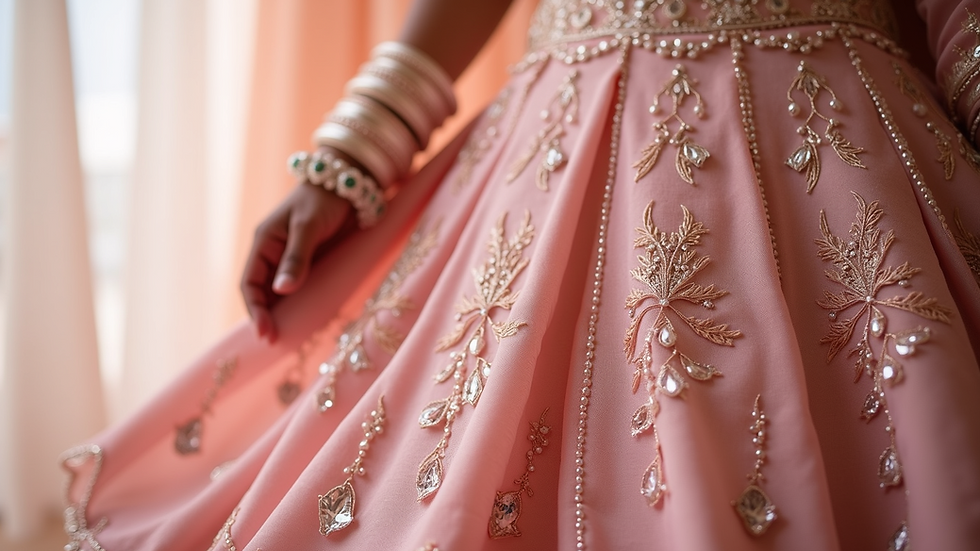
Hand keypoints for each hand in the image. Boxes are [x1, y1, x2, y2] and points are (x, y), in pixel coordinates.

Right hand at [241, 178, 353, 342]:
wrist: (349, 183)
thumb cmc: (324, 199)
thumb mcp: (308, 227)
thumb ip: (296, 258)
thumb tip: (281, 290)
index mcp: (264, 242)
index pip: (250, 283)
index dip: (255, 310)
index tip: (265, 333)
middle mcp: (273, 253)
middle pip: (262, 292)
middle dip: (265, 317)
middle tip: (276, 342)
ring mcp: (291, 259)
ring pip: (279, 293)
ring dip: (281, 314)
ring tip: (288, 338)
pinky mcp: (311, 262)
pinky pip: (299, 288)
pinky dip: (298, 305)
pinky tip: (304, 320)